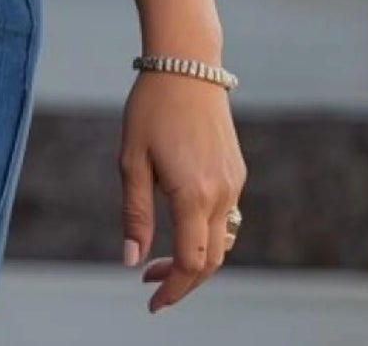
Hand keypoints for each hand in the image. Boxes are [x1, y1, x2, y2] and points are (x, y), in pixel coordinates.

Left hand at [118, 69, 247, 312]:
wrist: (187, 65)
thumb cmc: (150, 109)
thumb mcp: (131, 160)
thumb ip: (135, 213)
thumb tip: (131, 260)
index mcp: (194, 195)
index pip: (192, 263)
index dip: (173, 288)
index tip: (151, 302)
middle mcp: (222, 195)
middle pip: (212, 260)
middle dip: (183, 279)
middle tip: (149, 282)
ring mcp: (234, 184)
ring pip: (222, 241)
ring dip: (196, 258)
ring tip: (160, 258)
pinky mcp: (237, 172)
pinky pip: (226, 217)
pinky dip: (205, 233)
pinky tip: (179, 225)